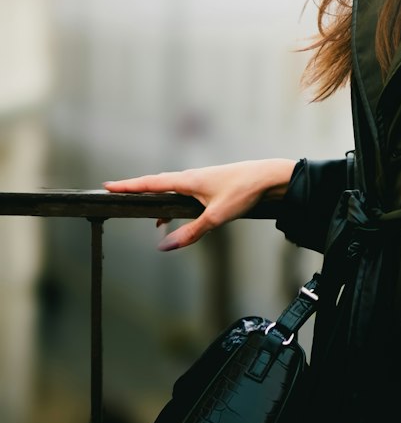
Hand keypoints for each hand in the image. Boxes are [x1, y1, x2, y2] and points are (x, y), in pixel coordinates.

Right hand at [102, 159, 296, 251]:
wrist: (269, 177)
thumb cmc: (244, 191)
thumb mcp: (215, 217)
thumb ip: (190, 232)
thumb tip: (165, 245)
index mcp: (188, 180)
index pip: (151, 183)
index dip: (129, 185)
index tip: (108, 185)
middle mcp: (191, 177)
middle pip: (157, 183)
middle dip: (137, 189)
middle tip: (116, 191)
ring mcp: (201, 180)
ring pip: (171, 189)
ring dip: (156, 199)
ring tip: (144, 214)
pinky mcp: (210, 185)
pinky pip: (183, 193)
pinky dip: (173, 203)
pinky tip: (171, 218)